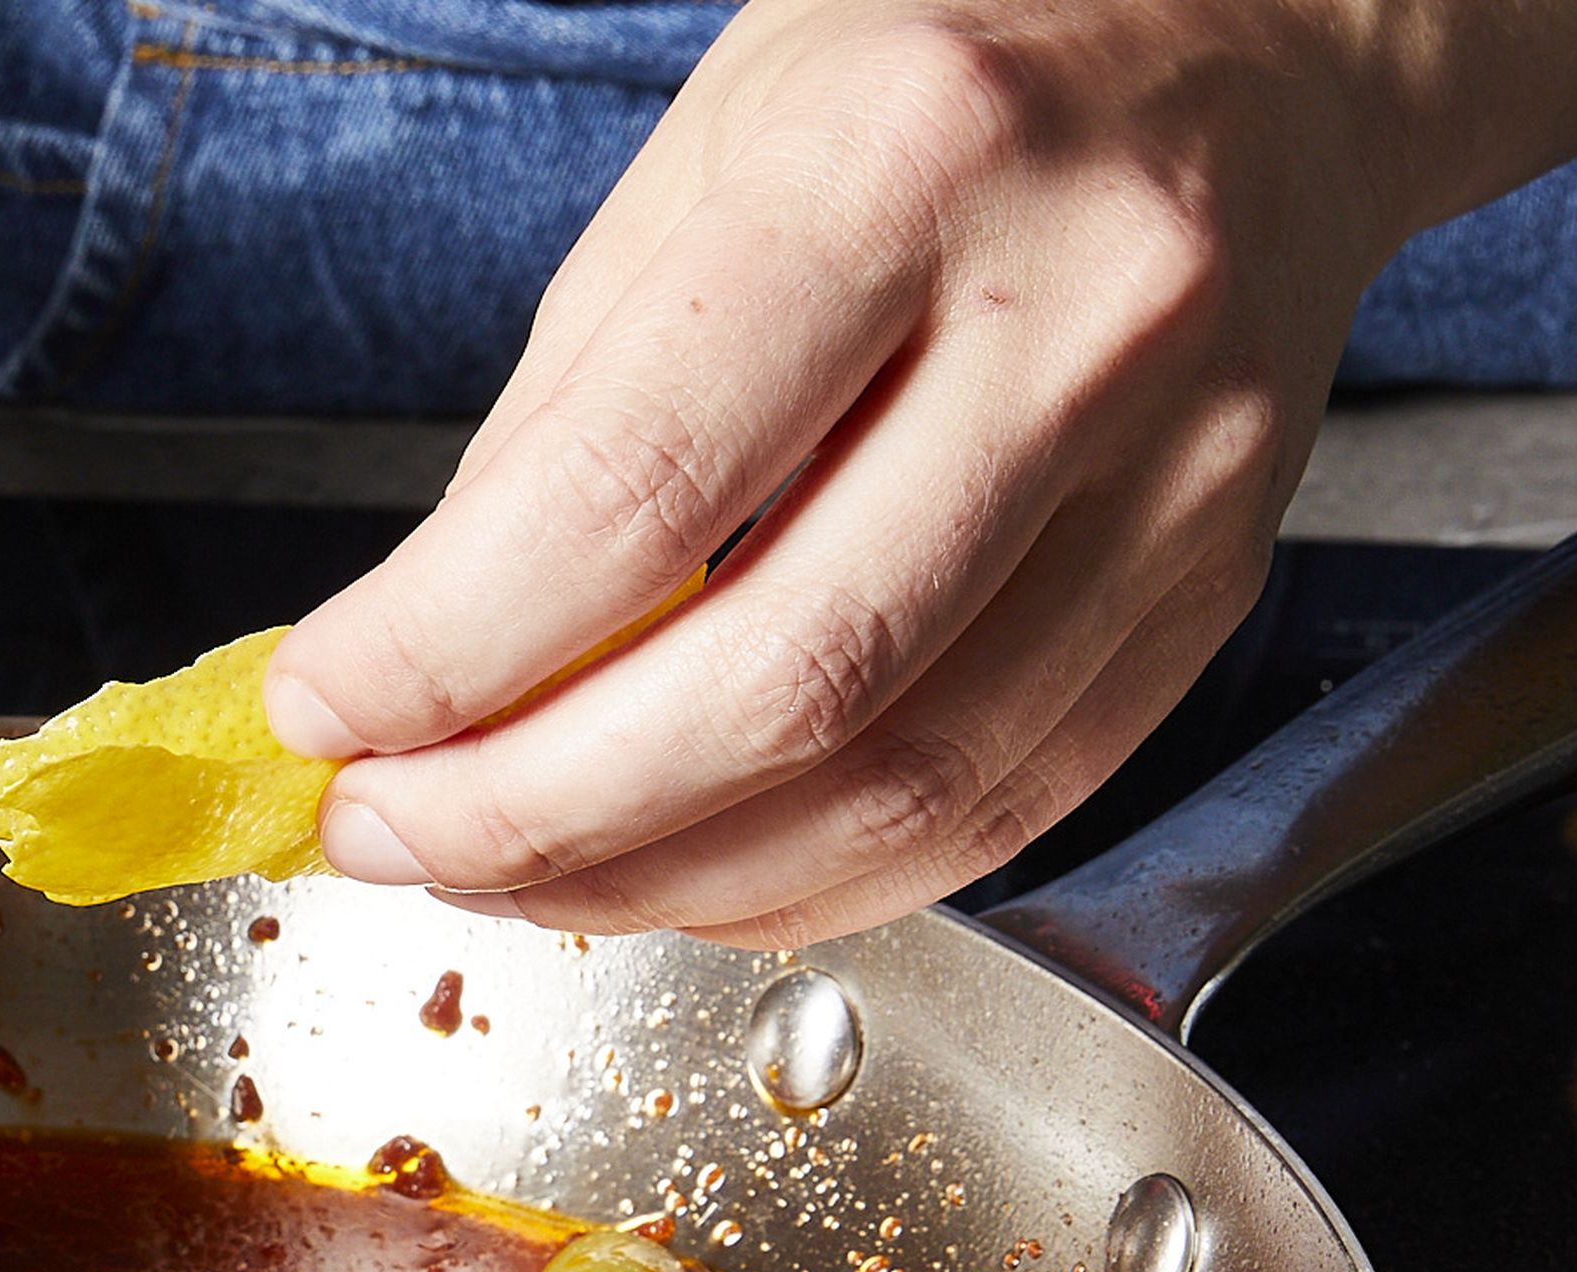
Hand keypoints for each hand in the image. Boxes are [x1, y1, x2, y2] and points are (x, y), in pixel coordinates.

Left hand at [265, 0, 1423, 946]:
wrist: (1253, 39)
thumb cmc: (941, 80)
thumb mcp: (704, 164)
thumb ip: (567, 428)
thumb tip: (418, 670)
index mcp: (907, 161)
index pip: (635, 490)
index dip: (447, 651)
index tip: (324, 712)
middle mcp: (1075, 319)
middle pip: (779, 682)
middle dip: (535, 810)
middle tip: (391, 833)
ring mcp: (1176, 469)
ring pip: (895, 788)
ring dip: (658, 880)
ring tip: (506, 872)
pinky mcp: (1213, 587)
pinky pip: (993, 815)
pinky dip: (805, 882)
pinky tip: (679, 873)